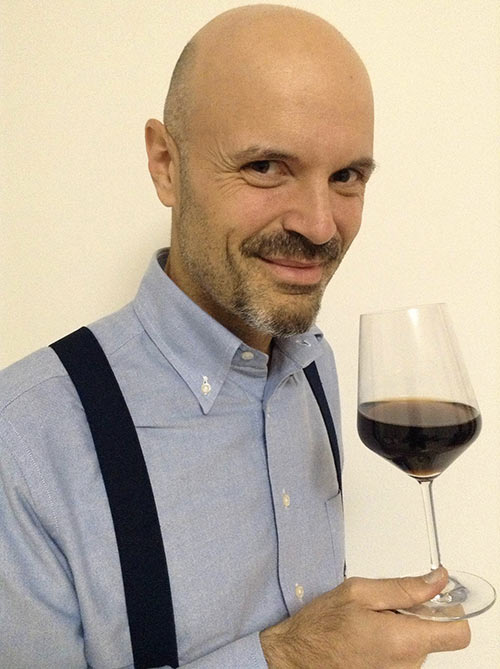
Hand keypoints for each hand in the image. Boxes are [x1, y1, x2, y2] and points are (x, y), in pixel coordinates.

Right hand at [259, 567, 470, 667]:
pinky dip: (394, 642)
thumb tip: (438, 580)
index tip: (435, 597)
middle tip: (386, 605)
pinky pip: (405, 656)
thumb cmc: (321, 625)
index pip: (458, 633)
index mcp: (402, 641)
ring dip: (404, 628)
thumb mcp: (359, 592)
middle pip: (437, 636)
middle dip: (419, 615)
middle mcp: (407, 666)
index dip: (451, 610)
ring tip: (372, 621)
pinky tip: (369, 635)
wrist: (296, 657)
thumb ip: (404, 587)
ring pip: (420, 645)